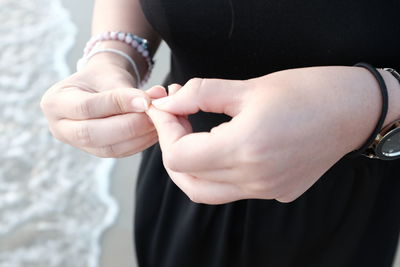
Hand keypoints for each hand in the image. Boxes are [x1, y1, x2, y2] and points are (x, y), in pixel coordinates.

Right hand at [41, 61, 166, 157]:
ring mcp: (76, 144)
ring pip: (109, 148)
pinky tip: (157, 131)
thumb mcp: (108, 75)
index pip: (86, 107)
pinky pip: (119, 152)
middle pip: (93, 134)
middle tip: (156, 114)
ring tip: (161, 121)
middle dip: (130, 126)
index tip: (145, 100)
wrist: (99, 87)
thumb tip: (155, 100)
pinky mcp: (95, 152)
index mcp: (55, 103)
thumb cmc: (103, 77)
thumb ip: (127, 91)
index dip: (117, 105)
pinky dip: (141, 143)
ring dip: (139, 137)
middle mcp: (60, 127)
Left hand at [147, 67, 387, 203]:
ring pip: (206, 191)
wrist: (351, 111)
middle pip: (186, 179)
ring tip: (192, 135)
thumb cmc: (305, 91)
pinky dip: (217, 172)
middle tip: (175, 120)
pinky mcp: (276, 193)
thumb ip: (198, 95)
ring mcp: (266, 190)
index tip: (165, 108)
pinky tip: (223, 146)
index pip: (178, 157)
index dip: (164, 130)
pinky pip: (233, 190)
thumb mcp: (247, 86)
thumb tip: (167, 103)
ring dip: (190, 166)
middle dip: (171, 147)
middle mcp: (255, 179)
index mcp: (246, 148)